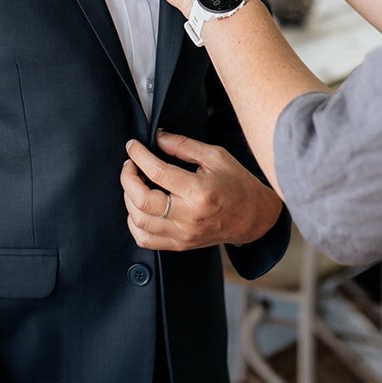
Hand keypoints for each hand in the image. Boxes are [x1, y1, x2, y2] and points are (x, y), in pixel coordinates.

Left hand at [122, 131, 282, 249]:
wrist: (254, 217)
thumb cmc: (238, 184)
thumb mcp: (216, 156)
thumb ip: (183, 145)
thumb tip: (157, 138)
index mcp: (199, 191)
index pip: (157, 172)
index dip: (138, 156)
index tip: (132, 147)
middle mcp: (189, 216)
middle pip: (142, 201)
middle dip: (127, 178)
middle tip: (130, 165)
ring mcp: (183, 234)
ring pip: (139, 221)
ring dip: (129, 199)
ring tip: (134, 184)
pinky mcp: (180, 244)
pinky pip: (145, 239)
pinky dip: (134, 222)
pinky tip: (139, 207)